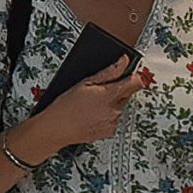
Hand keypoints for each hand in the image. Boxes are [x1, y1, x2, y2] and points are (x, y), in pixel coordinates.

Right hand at [29, 63, 146, 153]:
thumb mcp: (85, 82)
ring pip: (120, 107)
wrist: (57, 128)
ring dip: (112, 104)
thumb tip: (123, 61)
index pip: (136, 83)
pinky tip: (94, 114)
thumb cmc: (66, 106)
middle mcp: (115, 110)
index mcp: (110, 96)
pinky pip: (115, 119)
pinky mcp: (110, 132)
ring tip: (93, 104)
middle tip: (99, 91)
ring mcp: (113, 122)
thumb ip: (109, 71)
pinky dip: (108, 116)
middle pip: (127, 95)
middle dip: (117, 90)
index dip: (132, 77)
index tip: (127, 75)